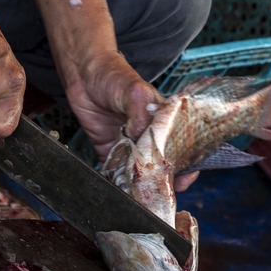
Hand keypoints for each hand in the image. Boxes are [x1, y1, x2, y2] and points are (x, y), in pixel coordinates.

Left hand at [65, 50, 199, 191]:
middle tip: (161, 191)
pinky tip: (119, 192)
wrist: (83, 73)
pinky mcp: (108, 149)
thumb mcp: (135, 92)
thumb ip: (141, 116)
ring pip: (138, 171)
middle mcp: (147, 135)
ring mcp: (128, 144)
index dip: (185, 162)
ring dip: (140, 184)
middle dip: (164, 179)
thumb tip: (140, 142)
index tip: (186, 176)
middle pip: (161, 163)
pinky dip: (116, 182)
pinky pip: (114, 171)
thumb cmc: (115, 75)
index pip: (179, 145)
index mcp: (161, 120)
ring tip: (141, 197)